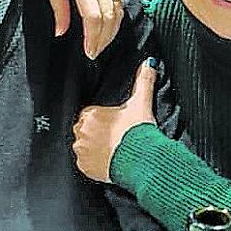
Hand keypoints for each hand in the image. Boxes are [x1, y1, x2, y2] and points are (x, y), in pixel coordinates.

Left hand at [40, 0, 122, 59]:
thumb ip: (59, 9)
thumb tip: (61, 32)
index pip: (93, 17)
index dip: (93, 38)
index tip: (88, 52)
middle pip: (109, 16)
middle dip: (103, 39)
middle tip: (94, 53)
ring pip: (118, 9)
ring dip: (112, 31)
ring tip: (101, 44)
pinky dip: (117, 16)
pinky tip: (110, 27)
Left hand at [72, 59, 157, 181]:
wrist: (141, 160)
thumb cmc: (138, 132)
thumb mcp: (142, 103)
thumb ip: (144, 80)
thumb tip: (149, 63)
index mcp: (91, 114)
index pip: (91, 114)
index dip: (104, 120)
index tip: (115, 125)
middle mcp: (82, 131)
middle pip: (87, 130)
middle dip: (98, 133)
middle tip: (116, 138)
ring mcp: (82, 150)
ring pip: (85, 146)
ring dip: (95, 148)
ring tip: (114, 150)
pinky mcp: (84, 167)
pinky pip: (86, 164)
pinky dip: (95, 163)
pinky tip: (109, 161)